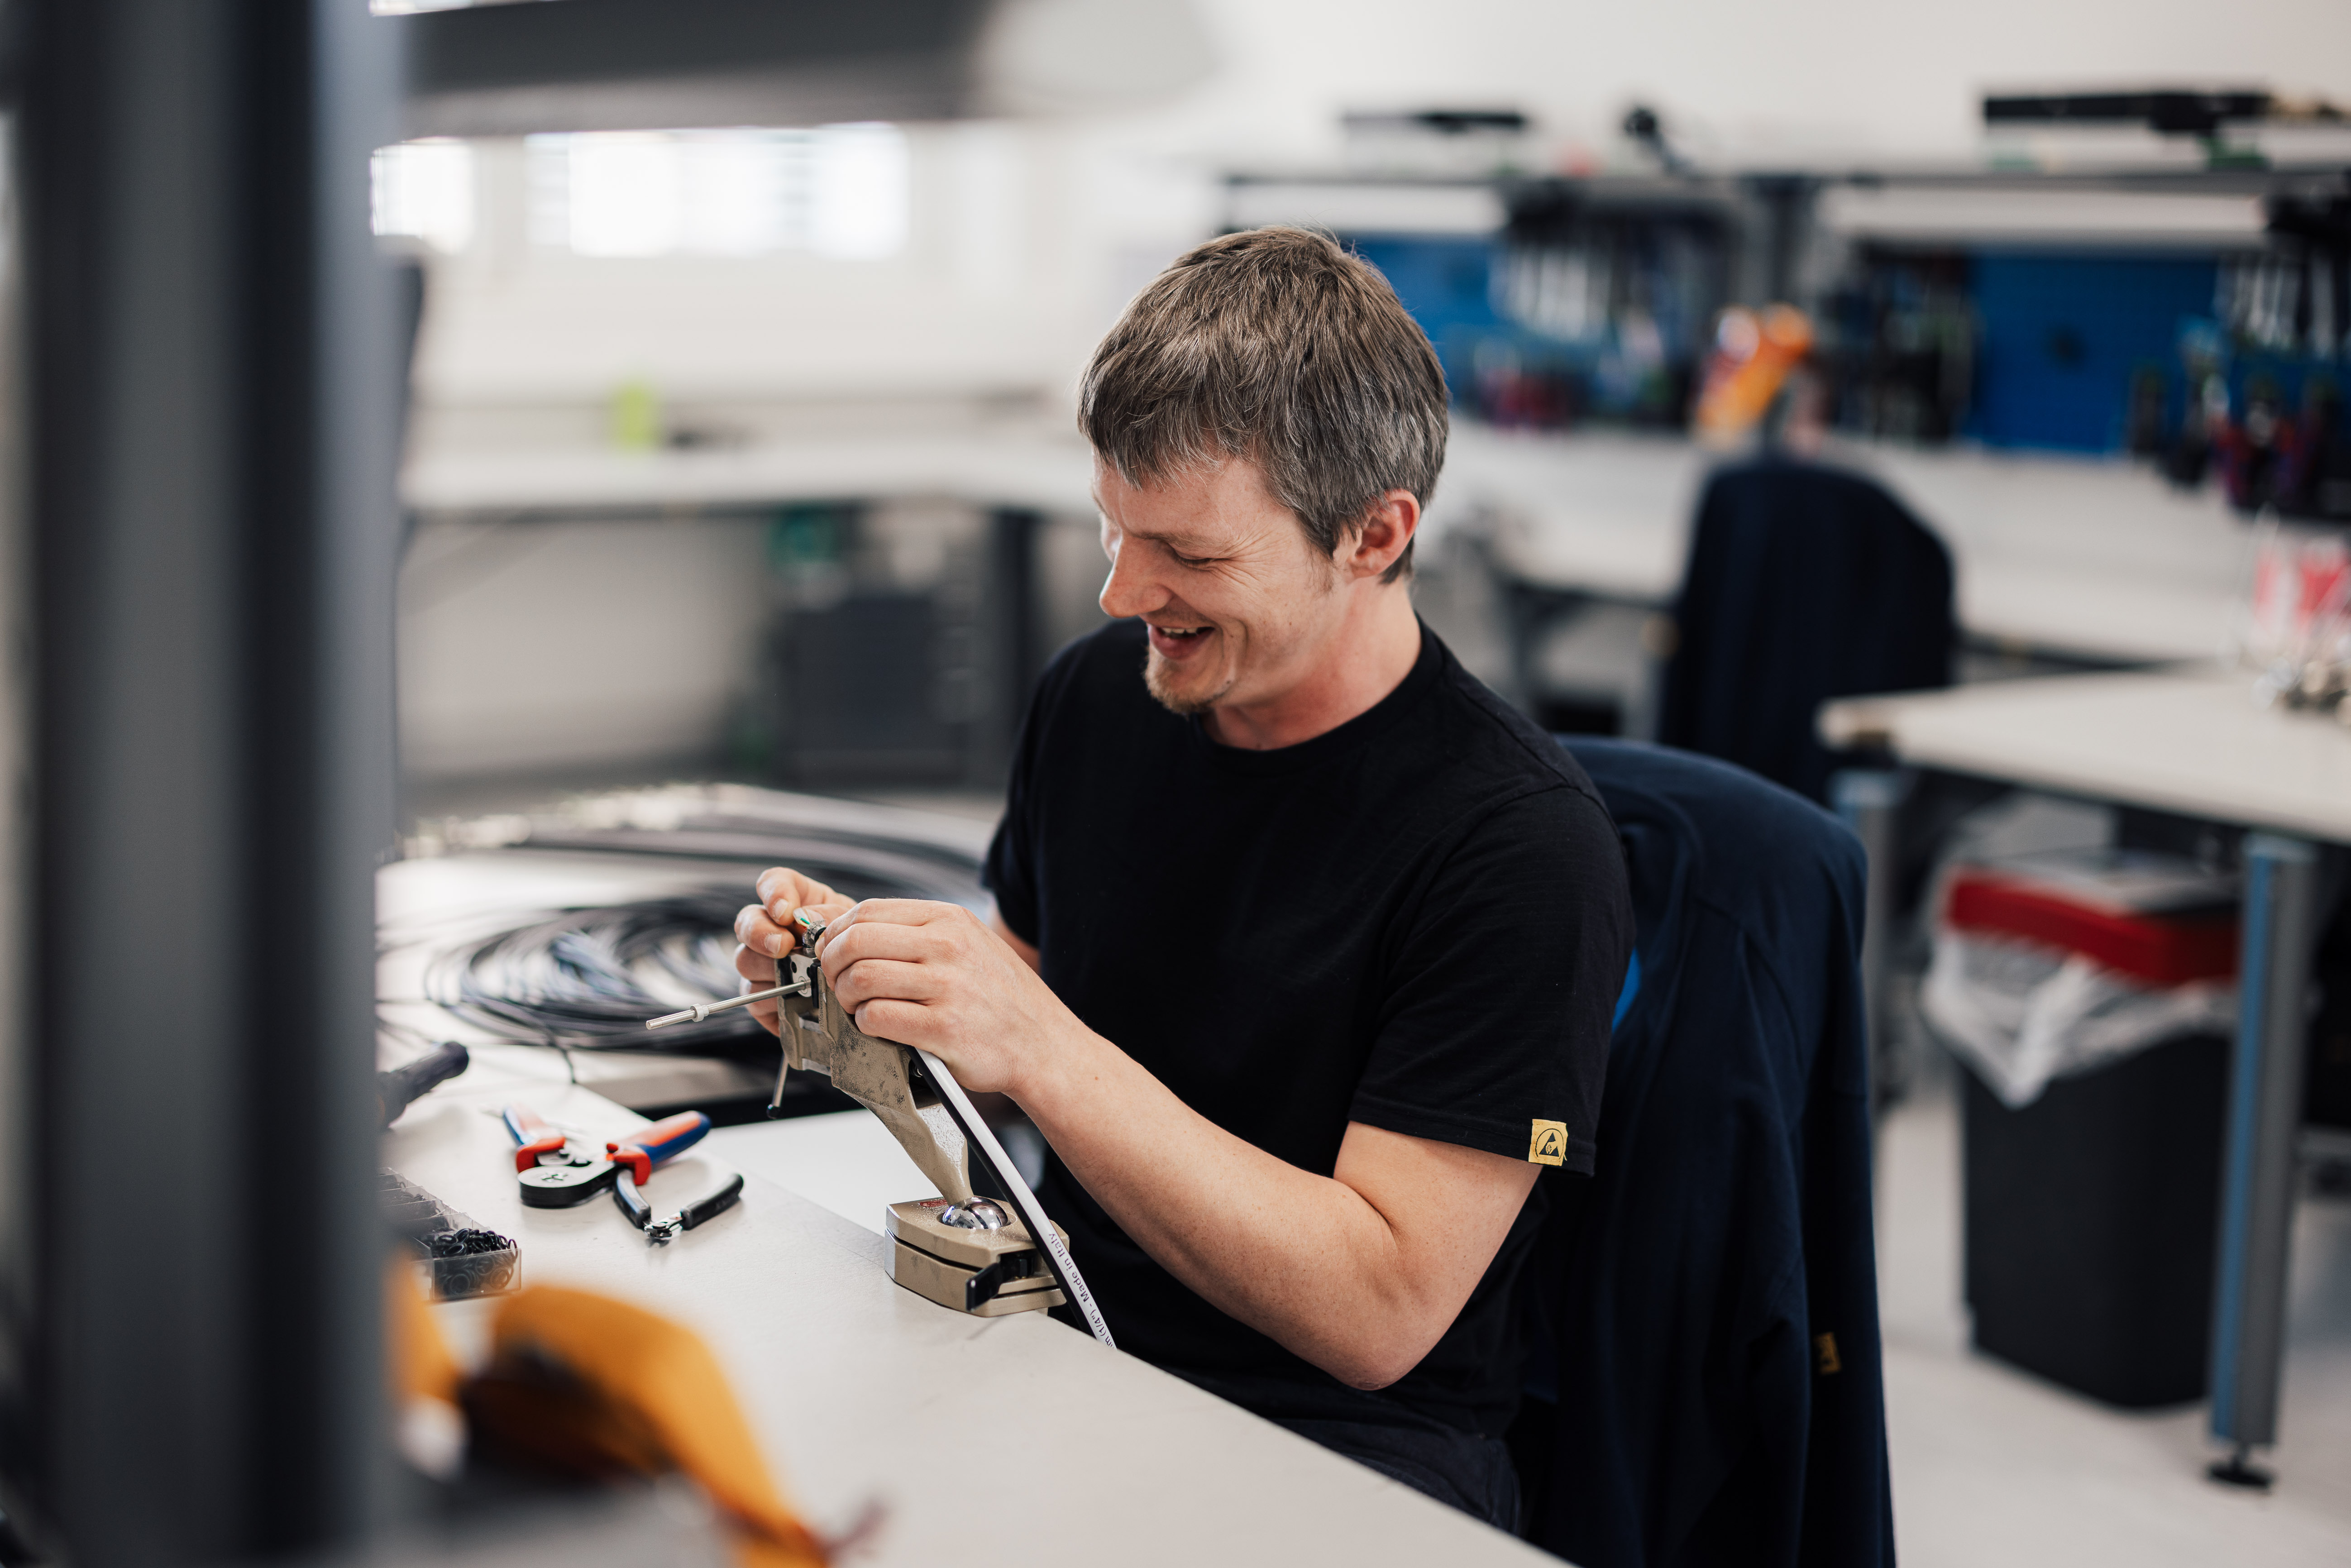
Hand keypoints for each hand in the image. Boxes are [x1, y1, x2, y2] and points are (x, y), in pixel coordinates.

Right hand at [731, 867, 854, 1035]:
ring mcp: (765, 964)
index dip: (773, 892)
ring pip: (745, 959)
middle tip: (783, 945)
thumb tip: (801, 918)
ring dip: (768, 968)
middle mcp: (774, 930)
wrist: (869, 994)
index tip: (785, 911)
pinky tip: (794, 999)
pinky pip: (753, 995)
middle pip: (747, 922)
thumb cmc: (862, 953)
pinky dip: (772, 998)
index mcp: (799, 904)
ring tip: (797, 976)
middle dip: (760, 933)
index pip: (773, 883)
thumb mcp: (854, 927)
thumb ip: (830, 916)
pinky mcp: (763, 997)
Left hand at [810, 899, 1091, 1096]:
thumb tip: (844, 927)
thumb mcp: (967, 944)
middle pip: (855, 942)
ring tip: (857, 1008)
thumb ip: (915, 934)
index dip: (835, 933)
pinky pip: (877, 1018)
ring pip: (860, 978)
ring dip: (845, 998)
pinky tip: (878, 1028)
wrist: (1043, 1044)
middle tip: (838, 984)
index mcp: (950, 920)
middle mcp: (948, 946)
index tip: (831, 953)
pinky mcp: (943, 1029)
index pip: (867, 911)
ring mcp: (947, 987)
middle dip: (832, 966)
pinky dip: (865, 1025)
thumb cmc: (999, 997)